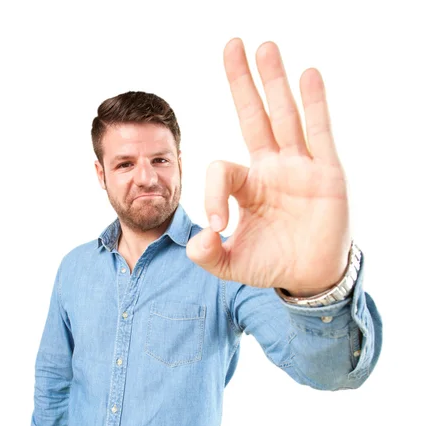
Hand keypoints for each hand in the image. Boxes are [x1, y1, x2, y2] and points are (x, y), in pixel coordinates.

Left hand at [186, 38, 351, 296]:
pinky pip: (319, 134)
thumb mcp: (231, 264)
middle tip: (233, 45)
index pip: (221, 170)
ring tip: (265, 47)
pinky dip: (314, 105)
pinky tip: (307, 76)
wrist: (310, 278)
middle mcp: (272, 168)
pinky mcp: (327, 174)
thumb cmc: (272, 265)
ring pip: (286, 117)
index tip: (218, 226)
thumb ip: (208, 256)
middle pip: (255, 117)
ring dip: (275, 83)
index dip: (213, 194)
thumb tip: (200, 237)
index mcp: (247, 186)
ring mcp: (300, 167)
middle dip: (243, 83)